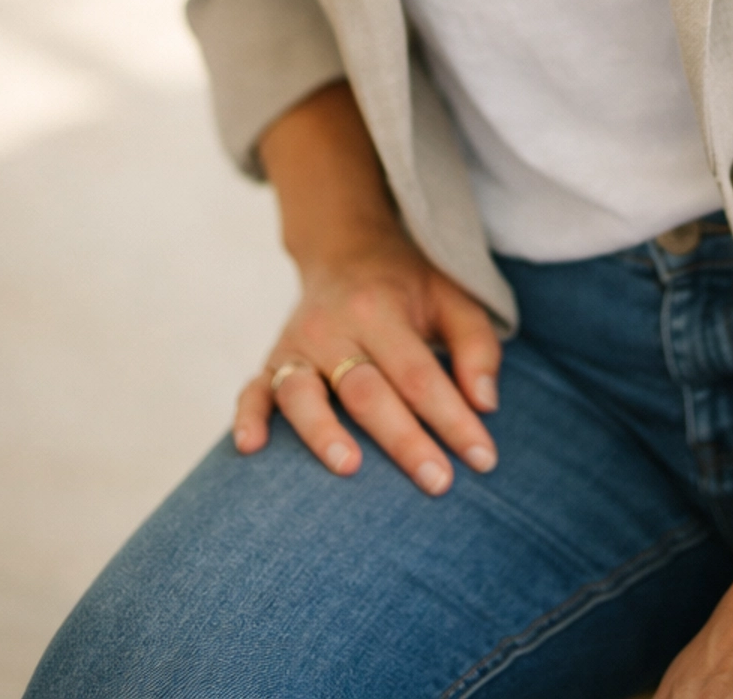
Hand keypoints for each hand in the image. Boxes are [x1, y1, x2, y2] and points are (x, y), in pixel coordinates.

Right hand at [232, 225, 500, 496]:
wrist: (344, 249)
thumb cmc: (407, 286)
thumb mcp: (451, 296)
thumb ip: (476, 345)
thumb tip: (485, 405)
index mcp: (381, 308)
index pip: (419, 373)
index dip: (453, 418)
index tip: (484, 460)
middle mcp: (333, 327)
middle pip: (366, 389)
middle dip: (403, 439)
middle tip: (439, 483)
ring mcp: (296, 346)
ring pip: (304, 392)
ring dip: (322, 431)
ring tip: (348, 468)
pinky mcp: (270, 362)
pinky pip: (251, 390)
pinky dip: (247, 418)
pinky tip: (251, 449)